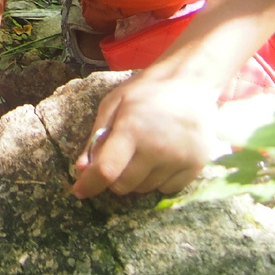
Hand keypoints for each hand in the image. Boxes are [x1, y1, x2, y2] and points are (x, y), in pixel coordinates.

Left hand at [70, 72, 218, 198]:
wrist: (189, 83)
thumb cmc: (146, 91)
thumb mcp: (113, 104)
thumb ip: (96, 137)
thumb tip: (81, 169)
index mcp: (132, 130)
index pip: (106, 170)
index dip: (89, 185)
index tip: (79, 191)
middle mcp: (157, 149)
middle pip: (123, 185)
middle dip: (113, 176)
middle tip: (118, 157)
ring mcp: (179, 160)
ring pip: (144, 189)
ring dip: (136, 178)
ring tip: (143, 151)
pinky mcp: (195, 167)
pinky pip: (167, 189)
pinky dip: (158, 179)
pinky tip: (161, 157)